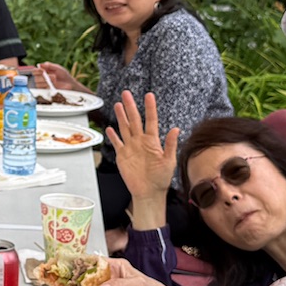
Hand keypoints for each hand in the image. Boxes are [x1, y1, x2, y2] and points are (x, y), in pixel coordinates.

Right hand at [32, 62, 80, 91]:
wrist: (70, 84)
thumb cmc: (64, 75)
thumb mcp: (57, 68)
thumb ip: (49, 65)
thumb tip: (39, 64)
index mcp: (43, 71)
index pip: (35, 71)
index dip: (36, 71)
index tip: (42, 71)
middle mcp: (41, 78)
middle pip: (35, 78)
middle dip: (42, 77)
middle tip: (52, 75)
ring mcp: (43, 85)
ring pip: (37, 84)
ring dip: (45, 81)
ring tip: (54, 79)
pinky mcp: (46, 91)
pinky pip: (41, 90)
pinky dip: (46, 86)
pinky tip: (51, 85)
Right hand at [105, 92, 177, 211]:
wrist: (149, 193)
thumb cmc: (161, 179)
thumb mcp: (169, 161)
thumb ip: (170, 145)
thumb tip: (176, 129)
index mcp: (153, 141)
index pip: (151, 120)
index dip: (150, 108)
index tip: (149, 95)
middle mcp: (141, 141)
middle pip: (134, 120)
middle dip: (130, 106)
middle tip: (126, 93)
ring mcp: (131, 147)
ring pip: (124, 128)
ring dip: (121, 117)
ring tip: (118, 104)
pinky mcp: (122, 156)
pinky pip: (117, 143)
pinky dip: (112, 136)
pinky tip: (109, 128)